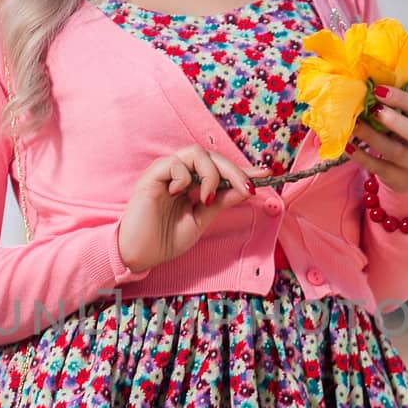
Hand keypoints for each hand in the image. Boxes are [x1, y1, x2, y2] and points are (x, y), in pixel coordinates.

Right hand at [116, 143, 264, 273]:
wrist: (139, 254)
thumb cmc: (165, 239)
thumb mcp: (202, 220)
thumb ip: (221, 202)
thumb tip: (247, 188)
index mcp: (193, 185)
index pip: (221, 170)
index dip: (243, 169)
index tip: (267, 173)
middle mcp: (181, 175)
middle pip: (212, 157)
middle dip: (233, 170)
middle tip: (246, 187)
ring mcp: (166, 173)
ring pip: (195, 153)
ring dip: (210, 173)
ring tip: (208, 196)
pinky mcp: (152, 176)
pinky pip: (174, 163)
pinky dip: (183, 176)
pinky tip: (179, 194)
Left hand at [347, 85, 407, 193]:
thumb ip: (398, 107)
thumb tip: (369, 88)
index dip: (402, 99)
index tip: (379, 90)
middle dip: (394, 121)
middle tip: (372, 110)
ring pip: (395, 152)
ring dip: (372, 137)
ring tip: (355, 126)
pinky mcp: (404, 181)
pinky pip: (381, 169)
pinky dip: (363, 157)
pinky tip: (349, 146)